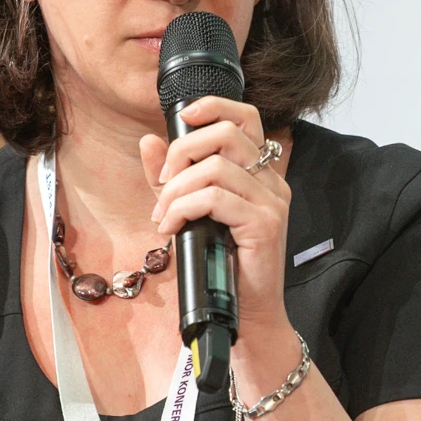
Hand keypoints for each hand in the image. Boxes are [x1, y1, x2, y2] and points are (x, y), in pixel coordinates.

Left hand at [140, 97, 292, 349]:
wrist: (245, 314)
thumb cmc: (219, 266)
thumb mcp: (189, 213)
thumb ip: (172, 178)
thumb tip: (149, 142)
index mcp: (259, 174)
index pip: (247, 118)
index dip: (214, 106)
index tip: (182, 116)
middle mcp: (271, 182)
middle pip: (227, 133)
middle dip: (183, 151)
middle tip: (162, 184)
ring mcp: (271, 202)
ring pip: (216, 167)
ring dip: (177, 189)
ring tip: (163, 215)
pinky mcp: (265, 224)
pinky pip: (215, 198)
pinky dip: (183, 208)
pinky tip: (171, 227)